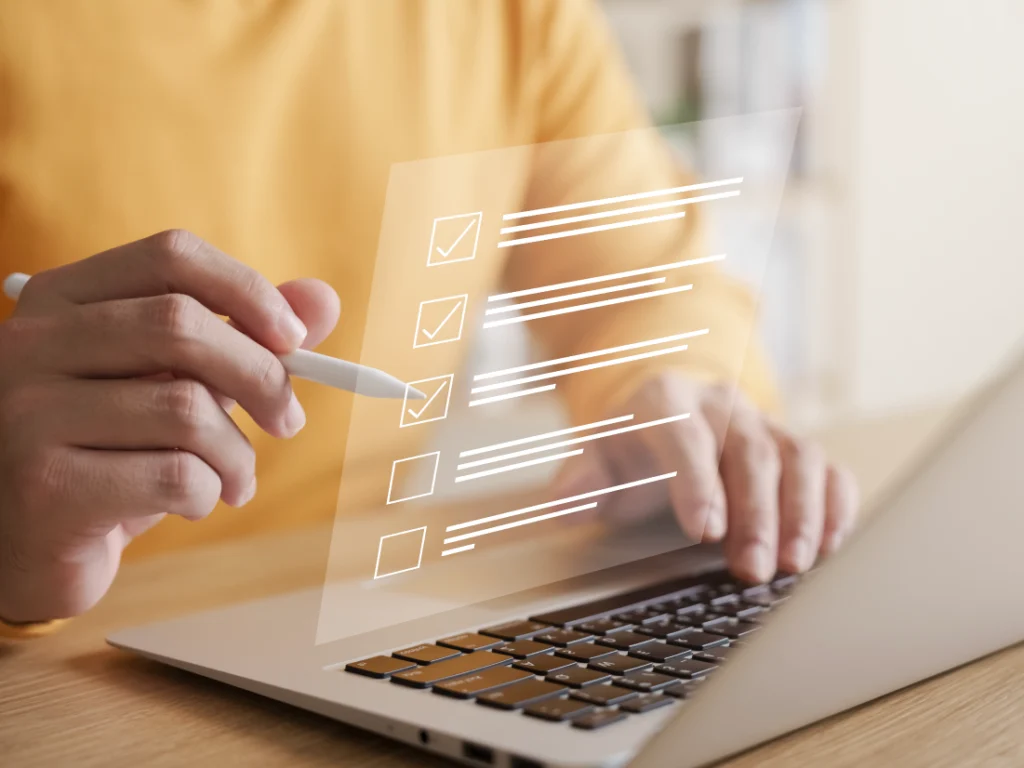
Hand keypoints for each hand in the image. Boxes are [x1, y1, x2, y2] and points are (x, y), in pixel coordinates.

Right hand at [0, 230, 339, 622]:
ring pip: (187, 408)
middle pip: (182, 324)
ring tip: (234, 480)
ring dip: (237, 454)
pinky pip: (173, 475)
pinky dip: (208, 493)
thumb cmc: (113, 451)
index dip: (248, 290)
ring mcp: (27, 411)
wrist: (30, 542)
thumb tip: (323, 299)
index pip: (171, 255)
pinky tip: (193, 504)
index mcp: (64, 299)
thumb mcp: (177, 384)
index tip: (295, 340)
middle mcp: (32, 342)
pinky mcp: (46, 482)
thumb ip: (245, 339)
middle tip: (289, 421)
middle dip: (262, 377)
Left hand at [553, 372, 858, 582]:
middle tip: (754, 570)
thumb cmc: (633, 447)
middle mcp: (722, 404)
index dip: (697, 482)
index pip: (686, 437)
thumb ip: (579, 483)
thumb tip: (563, 508)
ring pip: (799, 456)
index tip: (704, 532)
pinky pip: (828, 467)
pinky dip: (836, 503)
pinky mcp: (794, 445)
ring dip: (803, 513)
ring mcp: (764, 422)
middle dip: (756, 514)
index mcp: (667, 401)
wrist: (665, 414)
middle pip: (750, 452)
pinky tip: (832, 545)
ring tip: (797, 565)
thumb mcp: (596, 458)